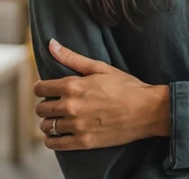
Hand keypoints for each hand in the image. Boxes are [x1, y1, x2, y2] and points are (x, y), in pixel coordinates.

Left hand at [34, 39, 170, 150]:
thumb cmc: (126, 86)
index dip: (41, 88)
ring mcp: (77, 126)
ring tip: (57, 120)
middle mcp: (71, 106)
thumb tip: (51, 44)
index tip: (46, 90)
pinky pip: (56, 144)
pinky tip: (57, 135)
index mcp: (73, 86)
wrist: (147, 110)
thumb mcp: (100, 67)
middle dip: (44, 105)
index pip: (41, 88)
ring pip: (47, 126)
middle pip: (41, 108)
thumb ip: (72, 57)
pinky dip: (52, 140)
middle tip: (53, 105)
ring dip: (48, 123)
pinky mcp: (84, 142)